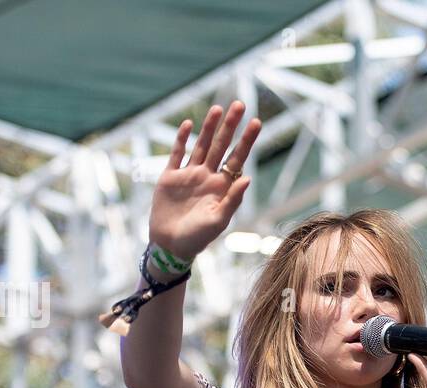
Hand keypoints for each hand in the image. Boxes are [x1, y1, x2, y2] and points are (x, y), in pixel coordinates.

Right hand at [148, 102, 260, 261]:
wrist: (171, 246)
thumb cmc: (198, 238)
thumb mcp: (218, 220)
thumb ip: (233, 199)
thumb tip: (247, 177)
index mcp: (222, 186)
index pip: (237, 158)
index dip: (246, 140)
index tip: (257, 122)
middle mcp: (207, 176)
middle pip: (221, 146)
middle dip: (230, 126)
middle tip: (239, 104)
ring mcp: (188, 175)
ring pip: (201, 145)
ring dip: (209, 127)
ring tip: (218, 108)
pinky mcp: (170, 178)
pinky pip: (176, 154)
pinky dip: (181, 139)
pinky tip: (188, 124)